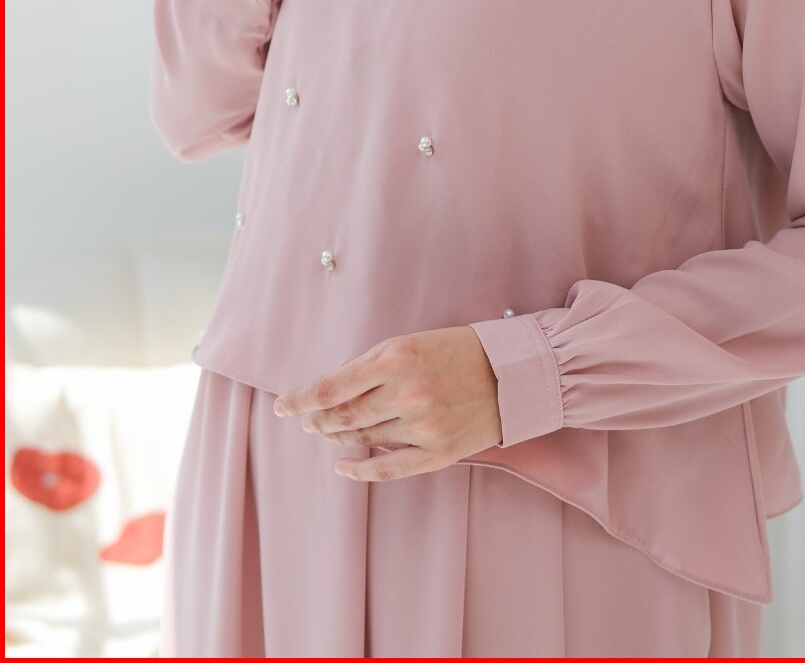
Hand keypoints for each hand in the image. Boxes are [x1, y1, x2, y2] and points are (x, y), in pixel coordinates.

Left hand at [271, 326, 502, 481]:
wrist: (514, 372)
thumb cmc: (459, 350)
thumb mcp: (411, 342)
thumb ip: (372, 365)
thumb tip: (331, 390)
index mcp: (396, 357)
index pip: (331, 387)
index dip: (300, 400)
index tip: (282, 406)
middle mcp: (406, 392)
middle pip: (342, 416)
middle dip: (317, 420)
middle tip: (305, 420)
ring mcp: (423, 425)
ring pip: (363, 438)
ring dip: (337, 437)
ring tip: (325, 433)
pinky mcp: (440, 452)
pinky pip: (389, 468)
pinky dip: (360, 469)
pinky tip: (343, 466)